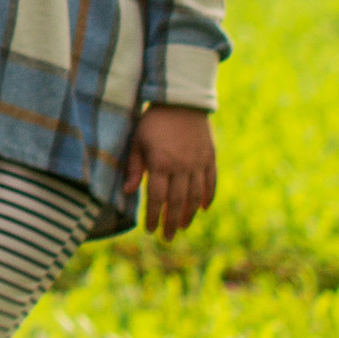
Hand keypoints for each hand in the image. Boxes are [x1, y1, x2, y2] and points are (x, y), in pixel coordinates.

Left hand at [124, 102, 216, 240]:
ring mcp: (198, 162)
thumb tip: (127, 192)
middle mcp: (181, 166)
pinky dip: (208, 197)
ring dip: (189, 214)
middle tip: (168, 237)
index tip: (151, 230)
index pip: (157, 198)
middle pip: (177, 202)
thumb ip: (135, 167)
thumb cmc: (153, 121)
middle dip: (171, 223)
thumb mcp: (137, 141)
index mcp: (160, 163)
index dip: (154, 217)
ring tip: (183, 226)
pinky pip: (211, 182)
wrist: (181, 100)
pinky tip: (202, 208)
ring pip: (195, 196)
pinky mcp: (209, 157)